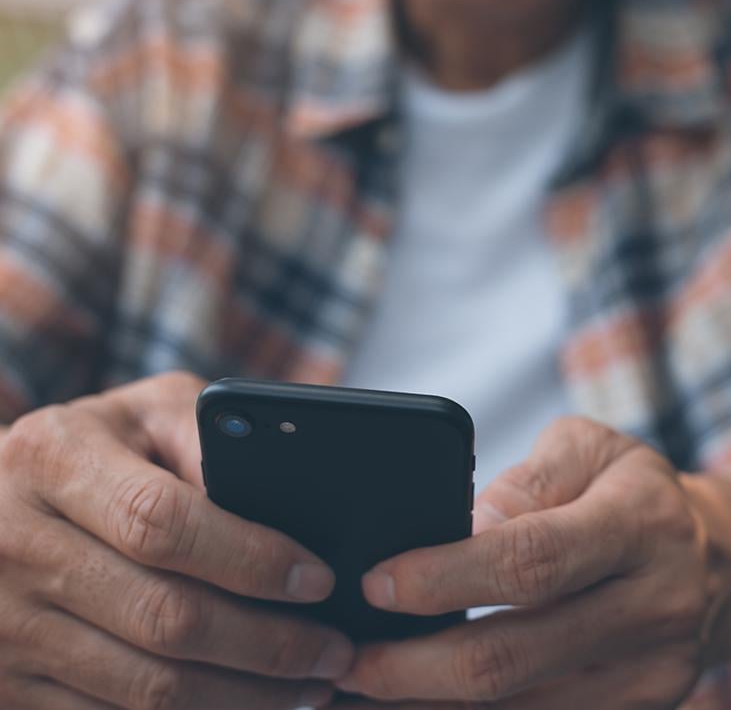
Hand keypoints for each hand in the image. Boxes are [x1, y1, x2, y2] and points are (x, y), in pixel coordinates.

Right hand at [0, 372, 354, 709]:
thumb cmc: (96, 449)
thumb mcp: (145, 414)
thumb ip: (208, 439)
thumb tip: (283, 508)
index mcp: (54, 459)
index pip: (163, 523)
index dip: (250, 559)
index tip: (317, 580)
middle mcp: (17, 543)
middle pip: (164, 618)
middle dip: (269, 645)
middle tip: (335, 651)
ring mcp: (5, 624)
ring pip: (145, 687)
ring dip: (243, 698)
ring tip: (309, 688)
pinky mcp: (6, 686)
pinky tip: (245, 707)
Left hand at [335, 417, 728, 709]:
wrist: (713, 561)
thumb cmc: (633, 493)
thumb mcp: (590, 448)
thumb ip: (526, 482)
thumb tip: (462, 526)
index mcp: (639, 524)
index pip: (531, 561)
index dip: (444, 579)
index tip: (376, 585)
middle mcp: (654, 606)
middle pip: (513, 657)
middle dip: (413, 668)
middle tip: (345, 660)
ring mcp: (653, 674)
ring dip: (429, 708)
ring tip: (364, 691)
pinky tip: (424, 705)